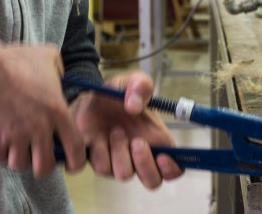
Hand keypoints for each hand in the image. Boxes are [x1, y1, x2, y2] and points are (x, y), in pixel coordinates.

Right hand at [0, 30, 85, 177]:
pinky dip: (1, 155)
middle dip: (43, 164)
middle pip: (44, 167)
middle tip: (41, 155)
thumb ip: (60, 69)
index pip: (75, 147)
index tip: (73, 162)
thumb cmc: (18, 60)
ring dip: (21, 158)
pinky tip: (3, 142)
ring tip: (20, 145)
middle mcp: (39, 127)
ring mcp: (16, 135)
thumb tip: (60, 76)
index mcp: (57, 111)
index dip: (77, 160)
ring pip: (20, 165)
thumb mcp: (49, 57)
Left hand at [71, 70, 182, 188]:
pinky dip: (99, 152)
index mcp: (155, 139)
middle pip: (152, 181)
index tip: (162, 156)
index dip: (172, 168)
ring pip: (124, 175)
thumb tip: (134, 107)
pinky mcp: (97, 162)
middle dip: (145, 164)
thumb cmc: (116, 92)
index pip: (174, 167)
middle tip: (136, 142)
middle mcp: (138, 155)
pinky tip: (97, 137)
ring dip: (119, 152)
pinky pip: (100, 169)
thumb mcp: (131, 80)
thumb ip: (140, 85)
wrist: (87, 97)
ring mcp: (117, 162)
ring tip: (114, 131)